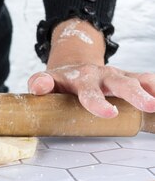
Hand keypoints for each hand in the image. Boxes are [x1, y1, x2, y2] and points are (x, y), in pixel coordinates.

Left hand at [28, 65, 154, 117]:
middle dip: (134, 94)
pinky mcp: (128, 78)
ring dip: (149, 91)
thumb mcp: (46, 81)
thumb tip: (38, 87)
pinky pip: (146, 80)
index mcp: (79, 79)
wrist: (72, 67)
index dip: (96, 102)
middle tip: (148, 105)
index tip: (108, 112)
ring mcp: (116, 76)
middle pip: (119, 84)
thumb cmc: (59, 82)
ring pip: (136, 81)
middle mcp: (100, 75)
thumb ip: (40, 83)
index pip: (87, 92)